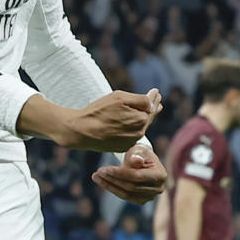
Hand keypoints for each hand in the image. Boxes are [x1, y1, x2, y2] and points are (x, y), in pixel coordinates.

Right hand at [42, 89, 159, 152]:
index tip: (156, 92)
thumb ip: (140, 99)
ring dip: (143, 118)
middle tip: (157, 99)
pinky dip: (133, 128)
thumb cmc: (99, 112)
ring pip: (139, 127)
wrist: (82, 131)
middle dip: (152, 107)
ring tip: (149, 110)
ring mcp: (130, 142)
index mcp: (141, 119)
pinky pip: (131, 135)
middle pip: (147, 118)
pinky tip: (132, 123)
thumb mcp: (120, 98)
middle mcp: (139, 133)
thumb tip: (152, 102)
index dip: (153, 98)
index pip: (151, 106)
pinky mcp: (122, 148)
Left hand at [92, 145, 166, 204]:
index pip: (137, 177)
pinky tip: (101, 181)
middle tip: (98, 172)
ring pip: (126, 194)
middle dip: (113, 179)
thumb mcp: (138, 149)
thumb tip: (136, 161)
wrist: (142, 160)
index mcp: (160, 175)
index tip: (105, 168)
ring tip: (96, 176)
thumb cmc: (140, 153)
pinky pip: (124, 197)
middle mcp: (158, 188)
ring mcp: (150, 196)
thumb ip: (137, 154)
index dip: (120, 173)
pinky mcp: (141, 200)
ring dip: (109, 185)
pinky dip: (112, 189)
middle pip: (131, 187)